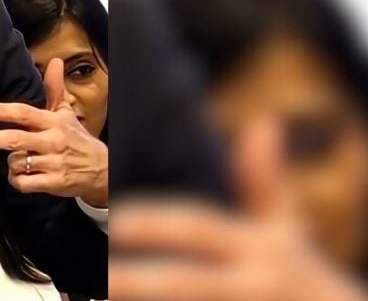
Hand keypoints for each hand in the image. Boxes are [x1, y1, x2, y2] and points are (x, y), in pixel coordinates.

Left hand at [0, 59, 108, 205]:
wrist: (101, 170)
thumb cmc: (76, 138)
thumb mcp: (66, 113)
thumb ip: (55, 89)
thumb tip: (55, 61)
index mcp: (52, 122)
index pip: (25, 113)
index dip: (3, 111)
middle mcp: (52, 141)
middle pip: (15, 139)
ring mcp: (52, 163)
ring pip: (15, 162)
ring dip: (9, 163)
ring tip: (17, 160)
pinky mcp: (53, 183)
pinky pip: (23, 182)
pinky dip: (15, 180)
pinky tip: (20, 176)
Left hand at [109, 118, 366, 300]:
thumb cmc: (305, 279)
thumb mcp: (289, 231)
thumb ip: (266, 183)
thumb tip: (262, 124)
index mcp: (261, 249)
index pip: (199, 229)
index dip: (157, 225)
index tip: (117, 221)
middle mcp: (254, 283)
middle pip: (187, 283)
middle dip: (142, 282)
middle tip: (101, 281)